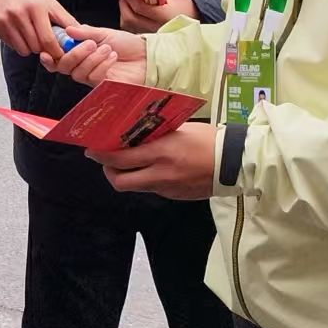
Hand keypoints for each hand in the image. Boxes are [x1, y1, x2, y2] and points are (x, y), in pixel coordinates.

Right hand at [0, 0, 78, 63]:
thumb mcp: (49, 2)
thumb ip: (65, 19)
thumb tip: (82, 35)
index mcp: (36, 7)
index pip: (47, 39)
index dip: (56, 51)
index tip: (60, 55)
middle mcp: (19, 14)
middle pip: (36, 46)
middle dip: (43, 49)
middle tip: (45, 41)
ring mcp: (5, 21)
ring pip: (23, 49)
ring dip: (31, 48)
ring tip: (32, 35)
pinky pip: (12, 46)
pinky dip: (19, 44)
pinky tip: (20, 32)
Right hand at [38, 23, 146, 86]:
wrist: (146, 55)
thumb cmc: (127, 44)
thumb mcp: (104, 33)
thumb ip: (85, 33)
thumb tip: (67, 30)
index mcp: (79, 53)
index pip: (57, 59)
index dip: (48, 57)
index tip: (46, 52)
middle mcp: (82, 66)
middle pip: (63, 67)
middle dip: (74, 54)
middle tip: (90, 43)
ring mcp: (92, 77)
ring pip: (78, 73)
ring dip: (92, 58)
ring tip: (107, 48)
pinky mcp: (103, 85)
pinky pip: (93, 77)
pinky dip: (102, 64)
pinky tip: (112, 57)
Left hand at [86, 122, 218, 200]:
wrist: (235, 162)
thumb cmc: (208, 139)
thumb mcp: (178, 131)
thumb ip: (154, 136)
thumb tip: (132, 137)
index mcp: (161, 152)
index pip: (120, 158)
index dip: (101, 155)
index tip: (92, 150)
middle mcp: (161, 173)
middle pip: (120, 181)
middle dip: (109, 171)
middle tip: (107, 160)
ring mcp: (168, 188)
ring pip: (135, 187)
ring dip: (127, 176)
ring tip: (129, 163)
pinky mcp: (175, 196)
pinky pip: (152, 189)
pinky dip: (147, 180)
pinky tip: (153, 168)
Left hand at [118, 0, 196, 33]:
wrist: (194, 20)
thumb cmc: (185, 6)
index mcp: (164, 16)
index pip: (139, 7)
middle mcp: (156, 28)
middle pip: (130, 18)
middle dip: (124, 3)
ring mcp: (151, 35)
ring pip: (128, 25)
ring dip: (124, 11)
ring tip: (128, 1)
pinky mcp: (148, 38)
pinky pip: (131, 30)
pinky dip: (128, 19)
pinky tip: (132, 11)